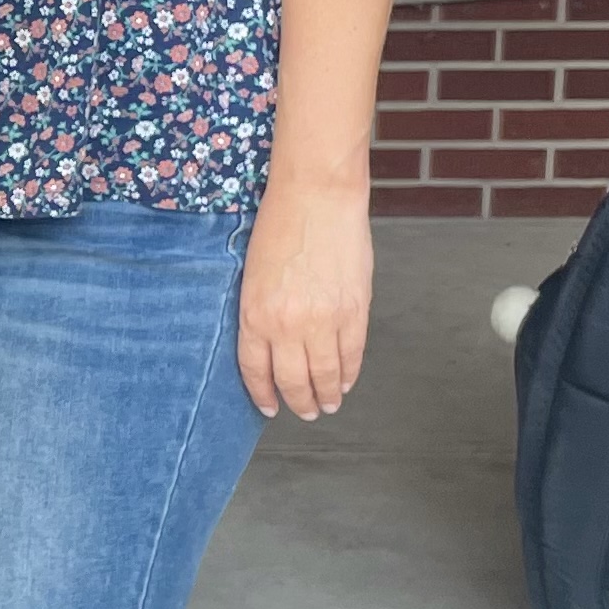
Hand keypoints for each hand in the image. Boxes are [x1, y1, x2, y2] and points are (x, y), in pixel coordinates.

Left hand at [237, 174, 372, 418]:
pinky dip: (349, 373)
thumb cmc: (281, 224)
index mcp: (255, 315)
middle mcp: (286, 325)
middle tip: (305, 411)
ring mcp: (323, 321)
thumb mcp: (254, 274)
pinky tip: (345, 381)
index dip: (264, 394)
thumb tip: (274, 343)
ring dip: (327, 395)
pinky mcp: (354, 311)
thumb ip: (263, 311)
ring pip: (325, 375)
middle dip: (299, 403)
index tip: (270, 406)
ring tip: (328, 403)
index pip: (255, 370)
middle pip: (292, 381)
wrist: (316, 196)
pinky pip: (352, 355)